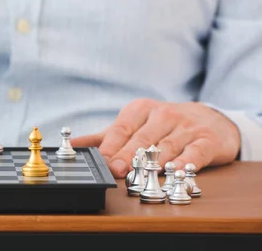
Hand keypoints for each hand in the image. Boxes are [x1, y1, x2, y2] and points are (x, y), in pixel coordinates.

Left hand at [71, 99, 240, 178]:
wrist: (212, 119)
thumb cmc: (165, 124)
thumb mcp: (134, 124)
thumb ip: (104, 137)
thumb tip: (73, 146)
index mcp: (141, 109)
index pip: (123, 128)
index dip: (112, 146)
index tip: (102, 161)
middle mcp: (164, 115)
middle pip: (142, 139)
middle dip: (128, 155)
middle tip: (117, 170)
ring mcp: (187, 127)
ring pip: (167, 146)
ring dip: (153, 162)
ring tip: (141, 174)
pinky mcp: (208, 141)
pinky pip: (195, 152)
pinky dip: (185, 162)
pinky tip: (174, 170)